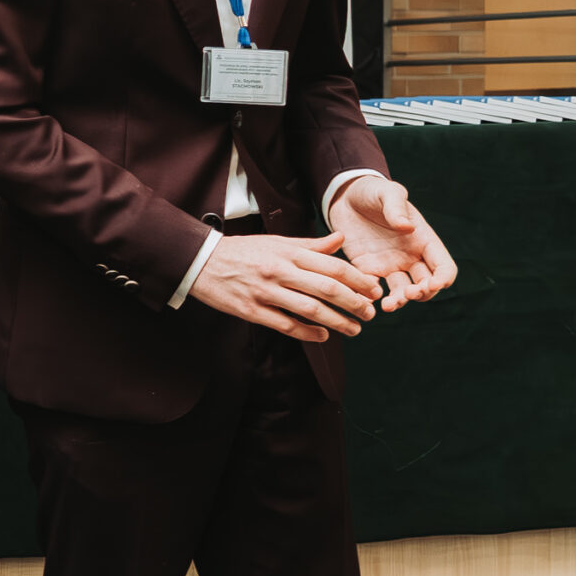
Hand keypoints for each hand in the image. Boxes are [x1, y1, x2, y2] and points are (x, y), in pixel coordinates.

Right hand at [188, 232, 381, 342]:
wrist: (200, 261)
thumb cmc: (242, 251)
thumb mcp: (277, 241)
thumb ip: (310, 244)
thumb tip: (340, 239)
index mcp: (288, 251)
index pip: (333, 266)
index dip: (358, 280)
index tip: (375, 290)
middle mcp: (279, 270)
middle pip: (327, 289)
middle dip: (355, 303)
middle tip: (370, 313)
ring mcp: (265, 291)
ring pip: (310, 309)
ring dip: (337, 322)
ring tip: (354, 329)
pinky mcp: (251, 310)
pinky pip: (286, 325)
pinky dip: (308, 333)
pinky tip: (323, 336)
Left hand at [327, 176, 455, 312]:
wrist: (346, 197)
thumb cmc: (373, 192)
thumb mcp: (388, 192)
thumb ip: (396, 207)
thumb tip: (407, 227)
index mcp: (424, 241)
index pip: (444, 267)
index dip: (443, 279)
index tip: (434, 284)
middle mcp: (411, 257)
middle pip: (426, 285)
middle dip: (422, 294)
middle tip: (408, 293)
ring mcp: (390, 265)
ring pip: (402, 292)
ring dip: (399, 301)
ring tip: (388, 305)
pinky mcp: (367, 269)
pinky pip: (373, 289)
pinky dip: (371, 298)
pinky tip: (364, 300)